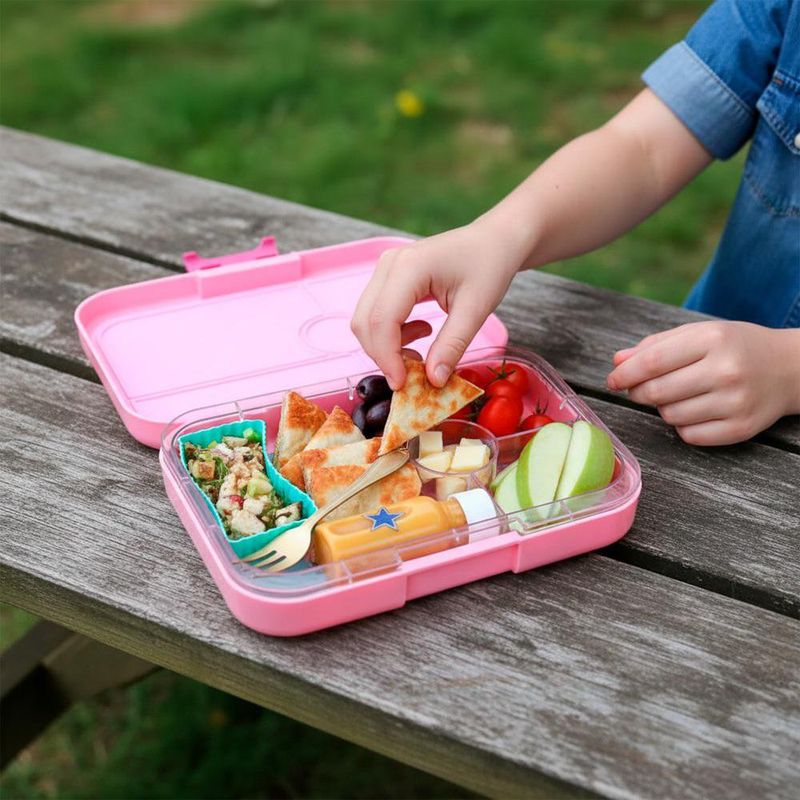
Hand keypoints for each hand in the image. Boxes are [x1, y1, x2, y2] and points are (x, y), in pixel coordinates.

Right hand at [351, 221, 520, 388]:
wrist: (494, 241)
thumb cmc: (489, 266)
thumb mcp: (476, 309)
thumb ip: (452, 345)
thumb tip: (433, 380)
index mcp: (409, 268)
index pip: (382, 320)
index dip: (387, 358)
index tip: (403, 385)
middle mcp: (389, 265)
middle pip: (366, 322)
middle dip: (383, 356)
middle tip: (412, 377)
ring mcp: (385, 269)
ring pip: (366, 319)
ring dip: (386, 347)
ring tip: (420, 353)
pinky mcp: (388, 278)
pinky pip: (376, 313)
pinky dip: (391, 335)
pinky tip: (421, 332)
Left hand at [607, 321, 799, 445]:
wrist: (789, 369)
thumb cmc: (735, 347)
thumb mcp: (699, 334)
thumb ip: (655, 345)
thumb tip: (617, 361)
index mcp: (712, 340)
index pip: (652, 362)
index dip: (625, 374)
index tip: (612, 380)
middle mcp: (725, 371)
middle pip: (656, 392)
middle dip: (637, 393)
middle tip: (636, 390)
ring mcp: (735, 402)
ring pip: (670, 416)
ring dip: (661, 408)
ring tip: (675, 396)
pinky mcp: (741, 428)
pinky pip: (689, 435)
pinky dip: (682, 426)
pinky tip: (693, 411)